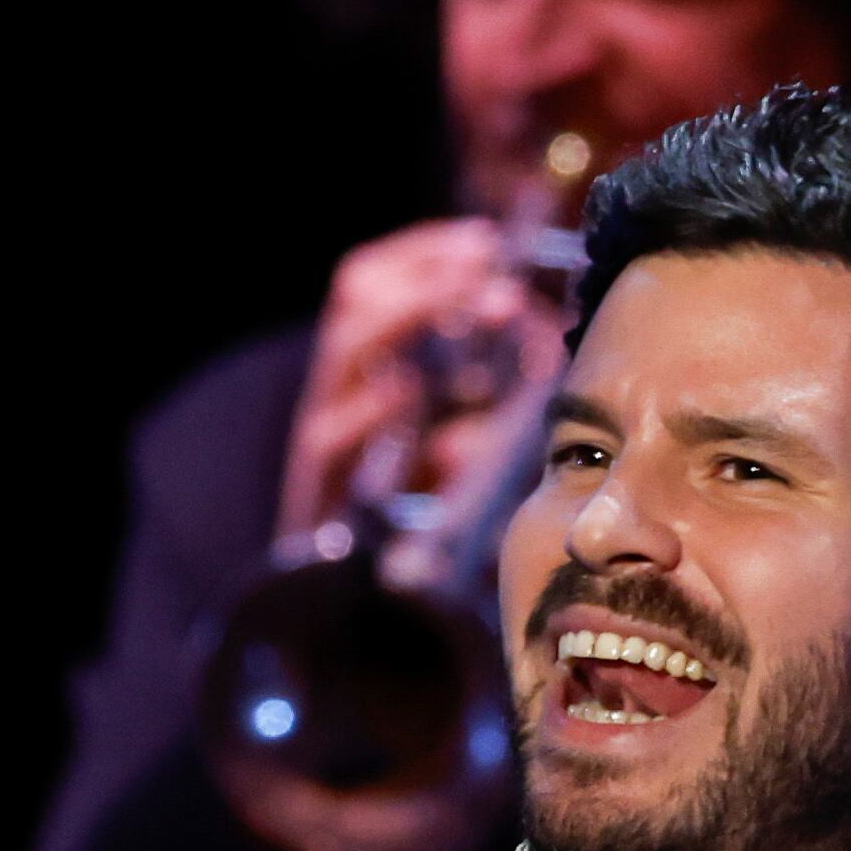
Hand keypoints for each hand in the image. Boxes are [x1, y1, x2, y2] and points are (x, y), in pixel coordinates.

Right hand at [278, 218, 564, 545]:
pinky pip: (334, 432)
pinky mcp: (317, 484)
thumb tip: (533, 355)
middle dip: (422, 271)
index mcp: (363, 374)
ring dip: (413, 316)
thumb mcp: (454, 454)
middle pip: (355, 297)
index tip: (482, 241)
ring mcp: (321, 432)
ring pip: (346, 348)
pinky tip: (411, 387)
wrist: (339, 608)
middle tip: (488, 262)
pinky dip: (372, 406)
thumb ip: (485, 406)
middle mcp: (335, 390)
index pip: (373, 283)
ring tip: (475, 303)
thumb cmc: (402, 530)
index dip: (423, 254)